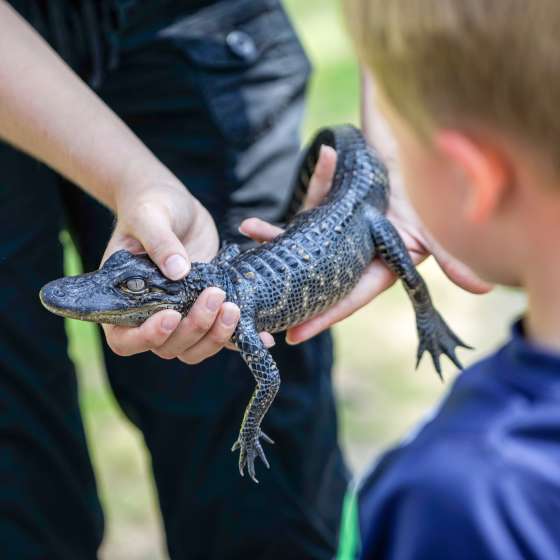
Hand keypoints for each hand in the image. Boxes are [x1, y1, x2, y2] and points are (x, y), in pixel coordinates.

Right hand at [101, 181, 256, 363]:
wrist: (175, 204)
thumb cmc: (151, 206)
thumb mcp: (150, 216)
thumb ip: (159, 242)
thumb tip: (177, 272)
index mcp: (123, 300)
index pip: (123, 338)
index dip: (147, 336)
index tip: (171, 314)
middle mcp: (150, 314)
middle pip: (168, 347)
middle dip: (194, 328)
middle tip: (215, 295)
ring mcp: (180, 314)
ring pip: (194, 347)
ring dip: (216, 335)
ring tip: (233, 307)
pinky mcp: (205, 308)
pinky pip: (219, 335)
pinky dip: (238, 338)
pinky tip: (262, 337)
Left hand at [239, 139, 491, 345]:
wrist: (403, 136)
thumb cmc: (420, 179)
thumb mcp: (433, 223)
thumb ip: (451, 258)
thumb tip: (483, 290)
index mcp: (385, 260)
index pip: (353, 295)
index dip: (326, 316)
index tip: (297, 334)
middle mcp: (361, 250)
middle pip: (323, 279)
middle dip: (294, 296)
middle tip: (264, 318)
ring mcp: (342, 231)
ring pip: (306, 249)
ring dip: (277, 254)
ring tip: (248, 264)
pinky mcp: (328, 209)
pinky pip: (299, 218)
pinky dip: (278, 223)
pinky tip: (249, 228)